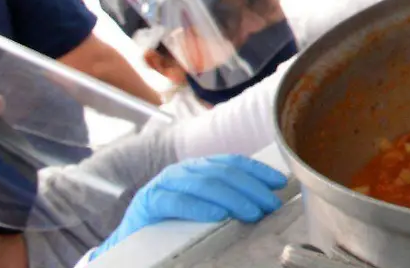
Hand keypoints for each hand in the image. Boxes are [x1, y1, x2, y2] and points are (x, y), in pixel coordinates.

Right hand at [93, 156, 286, 256]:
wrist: (129, 247)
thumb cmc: (172, 226)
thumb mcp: (204, 208)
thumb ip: (227, 200)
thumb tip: (265, 202)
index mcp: (197, 168)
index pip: (233, 162)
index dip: (258, 171)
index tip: (280, 183)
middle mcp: (182, 171)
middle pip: (223, 173)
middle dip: (252, 187)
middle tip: (270, 205)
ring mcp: (164, 183)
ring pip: (205, 184)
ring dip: (234, 198)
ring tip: (253, 212)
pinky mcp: (150, 202)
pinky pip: (177, 201)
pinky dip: (200, 207)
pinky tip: (219, 215)